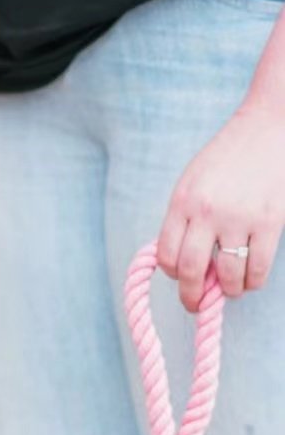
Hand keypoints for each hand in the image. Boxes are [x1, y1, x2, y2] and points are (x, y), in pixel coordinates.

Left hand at [158, 103, 284, 310]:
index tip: (180, 277)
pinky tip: (251, 280)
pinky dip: (253, 282)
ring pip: (227, 276)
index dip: (172, 273)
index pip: (166, 253)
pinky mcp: (269, 223)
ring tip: (231, 290)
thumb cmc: (228, 156)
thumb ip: (186, 215)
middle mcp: (206, 212)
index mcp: (182, 201)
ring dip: (228, 291)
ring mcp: (238, 219)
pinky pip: (257, 269)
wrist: (268, 129)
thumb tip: (180, 258)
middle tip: (195, 305)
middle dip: (191, 296)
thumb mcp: (194, 180)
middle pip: (189, 270)